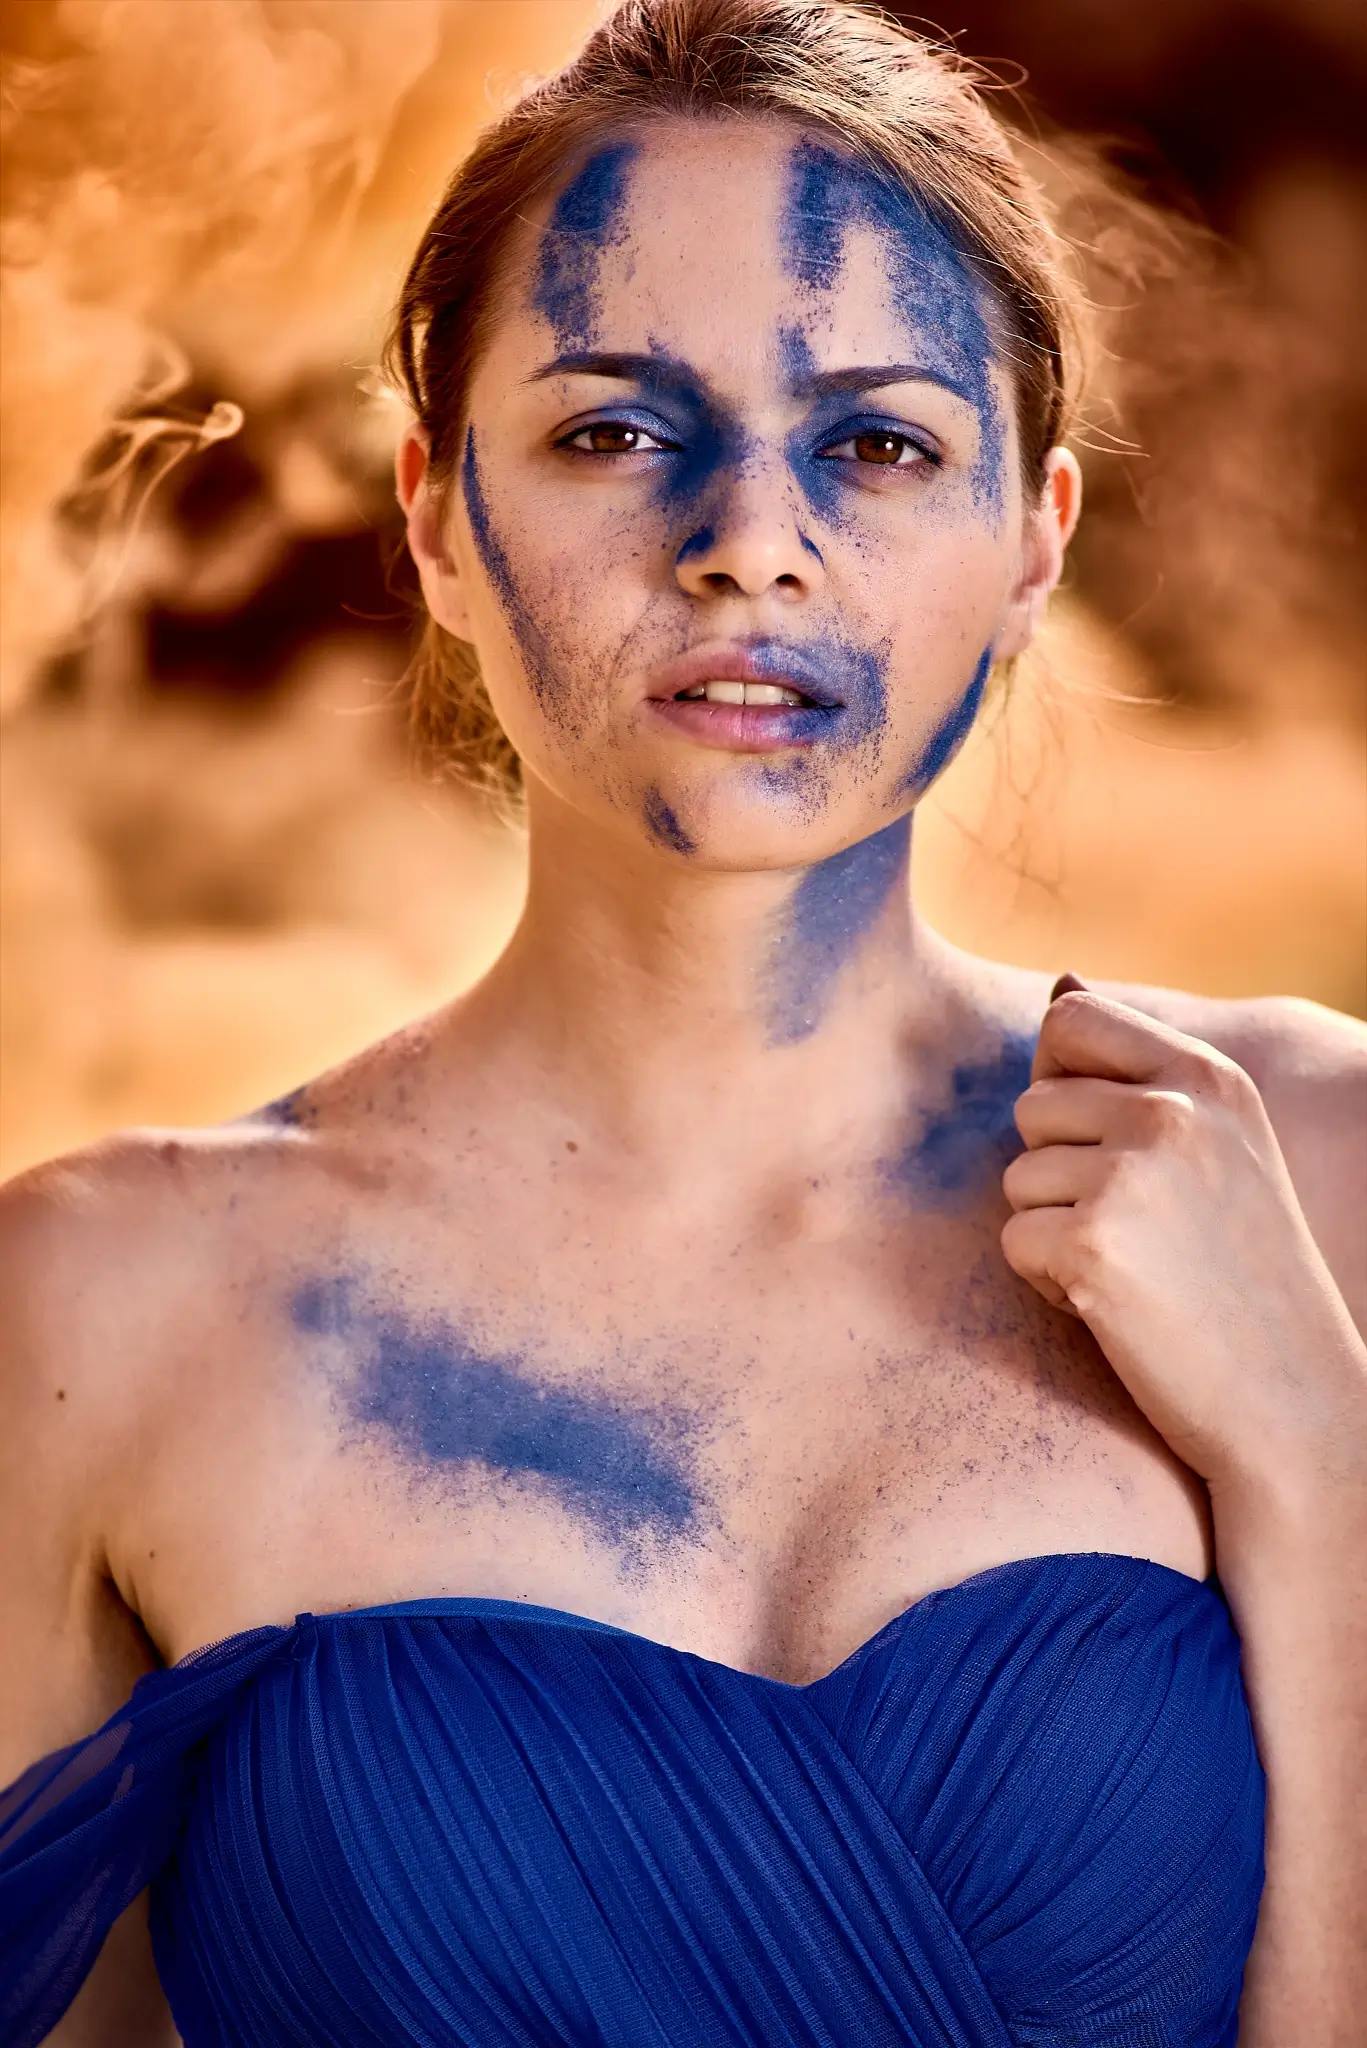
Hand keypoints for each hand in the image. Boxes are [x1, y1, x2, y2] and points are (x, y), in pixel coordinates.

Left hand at [1001, 978, 1366, 1493]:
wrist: (1295, 1405)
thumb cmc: (1245, 1276)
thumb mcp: (1223, 1146)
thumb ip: (1146, 1071)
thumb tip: (1058, 984)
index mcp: (1210, 1076)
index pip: (1071, 1019)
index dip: (1063, 1083)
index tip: (1110, 1147)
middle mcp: (1173, 1111)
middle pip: (1033, 1108)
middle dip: (1061, 1174)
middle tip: (1139, 1232)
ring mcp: (1132, 1176)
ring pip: (1017, 1179)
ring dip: (1055, 1231)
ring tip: (1135, 1270)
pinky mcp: (1093, 1247)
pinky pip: (1014, 1242)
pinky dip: (1049, 1284)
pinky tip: (1118, 1308)